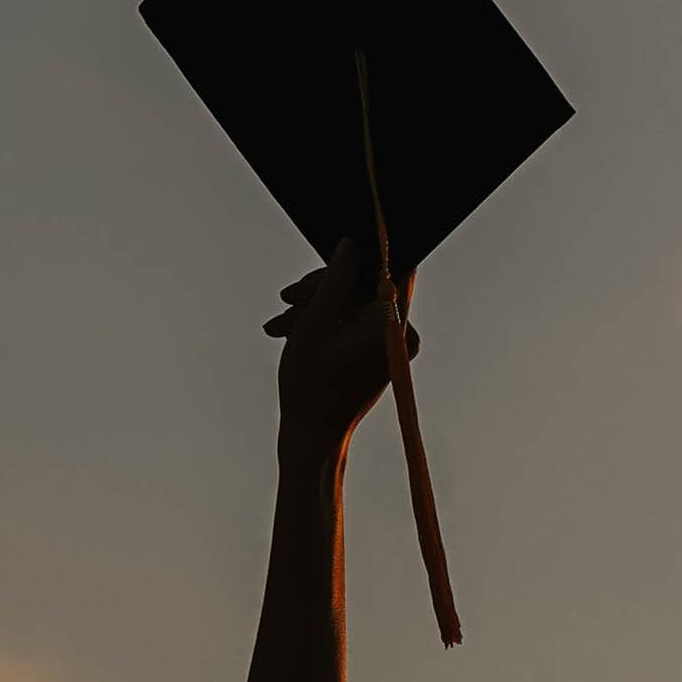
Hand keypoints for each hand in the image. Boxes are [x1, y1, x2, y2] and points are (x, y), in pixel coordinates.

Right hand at [266, 262, 409, 461]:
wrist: (312, 437)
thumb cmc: (310, 387)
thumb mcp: (313, 324)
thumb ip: (334, 279)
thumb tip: (350, 245)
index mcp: (390, 323)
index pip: (389, 265)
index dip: (356, 257)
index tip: (324, 265)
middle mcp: (400, 332)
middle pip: (365, 284)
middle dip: (322, 288)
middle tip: (287, 300)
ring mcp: (392, 345)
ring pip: (355, 303)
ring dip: (317, 306)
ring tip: (281, 324)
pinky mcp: (381, 353)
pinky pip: (356, 323)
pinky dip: (328, 323)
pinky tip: (294, 331)